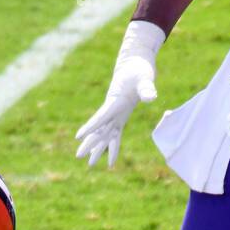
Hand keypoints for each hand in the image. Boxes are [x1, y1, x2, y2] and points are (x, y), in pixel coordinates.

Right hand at [75, 21, 164, 168]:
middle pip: (97, 130)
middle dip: (89, 143)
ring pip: (103, 135)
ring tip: (90, 165)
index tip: (78, 137)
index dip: (90, 127)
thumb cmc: (139, 70)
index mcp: (114, 101)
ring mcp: (115, 115)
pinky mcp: (120, 117)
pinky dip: (112, 148)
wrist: (135, 64)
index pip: (100, 117)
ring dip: (97, 149)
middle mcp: (111, 110)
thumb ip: (146, 88)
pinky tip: (111, 162)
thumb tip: (150, 97)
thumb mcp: (144, 77)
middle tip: (78, 156)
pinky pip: (115, 136)